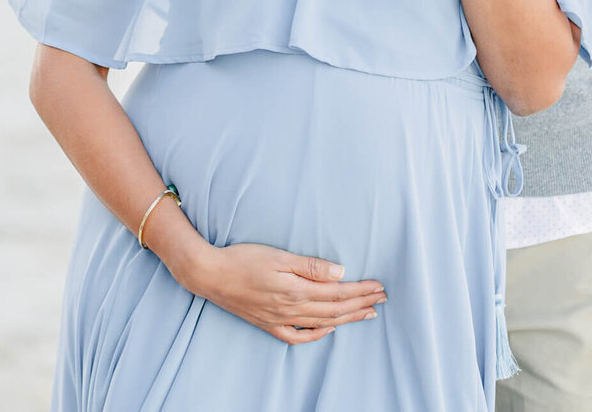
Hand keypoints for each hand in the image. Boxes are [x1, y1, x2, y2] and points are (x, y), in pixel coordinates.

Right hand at [185, 242, 386, 344]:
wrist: (209, 274)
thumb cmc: (242, 259)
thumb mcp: (278, 256)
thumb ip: (310, 267)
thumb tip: (341, 273)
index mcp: (296, 290)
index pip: (338, 292)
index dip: (361, 291)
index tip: (379, 287)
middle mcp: (292, 308)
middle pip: (335, 308)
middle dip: (361, 304)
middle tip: (382, 299)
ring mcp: (280, 319)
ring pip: (323, 322)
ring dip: (348, 318)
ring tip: (367, 314)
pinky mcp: (269, 324)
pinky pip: (299, 335)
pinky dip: (318, 334)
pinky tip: (329, 328)